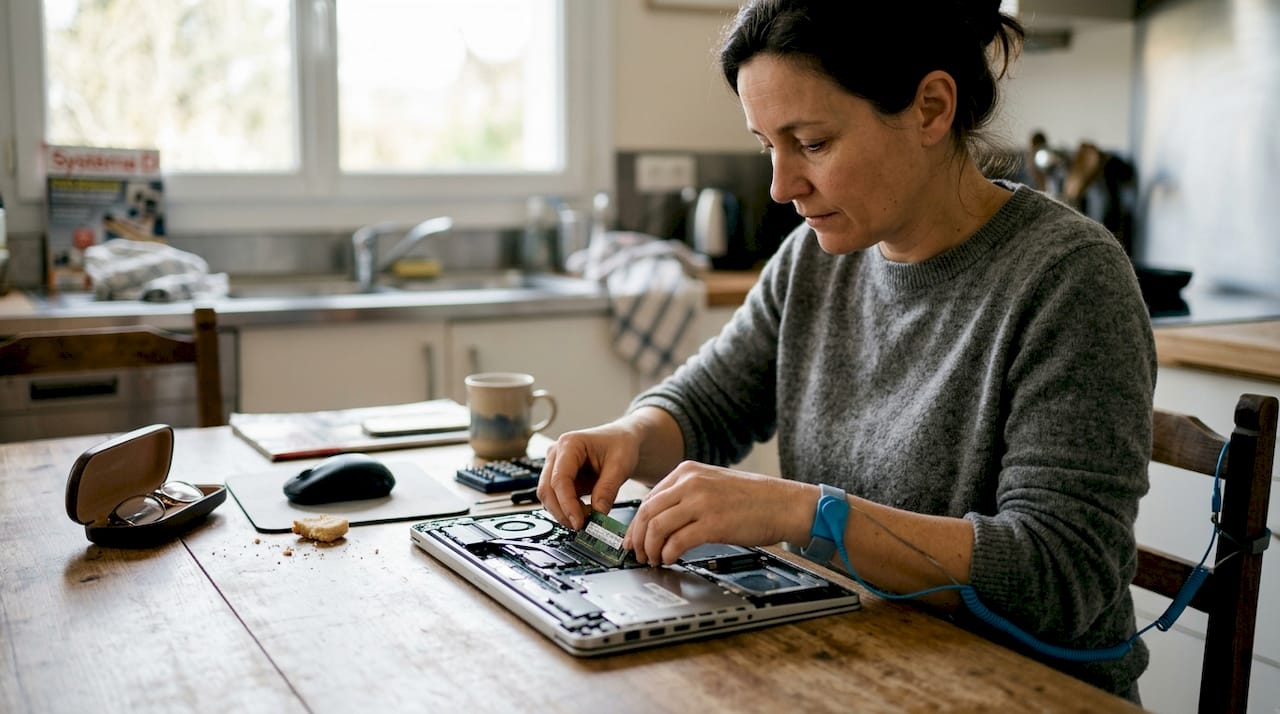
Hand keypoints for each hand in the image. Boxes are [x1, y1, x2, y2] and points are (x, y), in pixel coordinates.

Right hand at [538, 421, 642, 529]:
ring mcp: (555, 466)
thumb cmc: (620, 445)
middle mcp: (556, 454)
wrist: (622, 440)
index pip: (560, 479)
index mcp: (570, 444)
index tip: (579, 522)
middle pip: (547, 489)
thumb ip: (607, 490)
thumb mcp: (621, 466)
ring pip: (547, 496)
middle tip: (582, 526)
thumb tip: (597, 515)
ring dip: (563, 512)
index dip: (567, 504)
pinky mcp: (559, 478)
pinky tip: (584, 512)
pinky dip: (567, 510)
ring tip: (587, 518)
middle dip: (562, 512)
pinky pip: (555, 499)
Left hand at [623, 463, 812, 565]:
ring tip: (654, 559)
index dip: (636, 523)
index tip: (633, 539)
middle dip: (637, 538)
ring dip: (650, 548)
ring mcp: (701, 502)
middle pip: (647, 512)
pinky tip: (670, 560)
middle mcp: (691, 483)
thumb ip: (686, 495)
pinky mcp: (713, 523)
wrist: (784, 504)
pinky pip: (677, 541)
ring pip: (657, 527)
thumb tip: (659, 520)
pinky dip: (668, 554)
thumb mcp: (713, 484)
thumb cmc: (753, 499)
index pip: (648, 498)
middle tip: (637, 554)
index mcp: (688, 471)